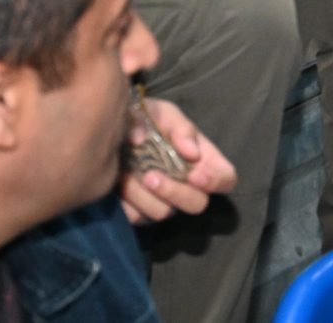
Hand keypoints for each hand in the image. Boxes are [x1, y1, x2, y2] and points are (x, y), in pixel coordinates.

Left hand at [120, 98, 236, 224]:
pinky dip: (128, 203)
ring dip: (145, 196)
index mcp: (202, 160)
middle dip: (175, 192)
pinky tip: (119, 184)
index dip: (216, 182)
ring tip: (128, 175)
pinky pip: (139, 218)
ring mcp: (163, 200)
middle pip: (198, 204)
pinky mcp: (139, 211)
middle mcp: (186, 184)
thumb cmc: (145, 120)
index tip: (195, 174)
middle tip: (150, 175)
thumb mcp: (164, 114)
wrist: (106, 130)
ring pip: (165, 213)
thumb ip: (181, 128)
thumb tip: (192, 153)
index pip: (226, 179)